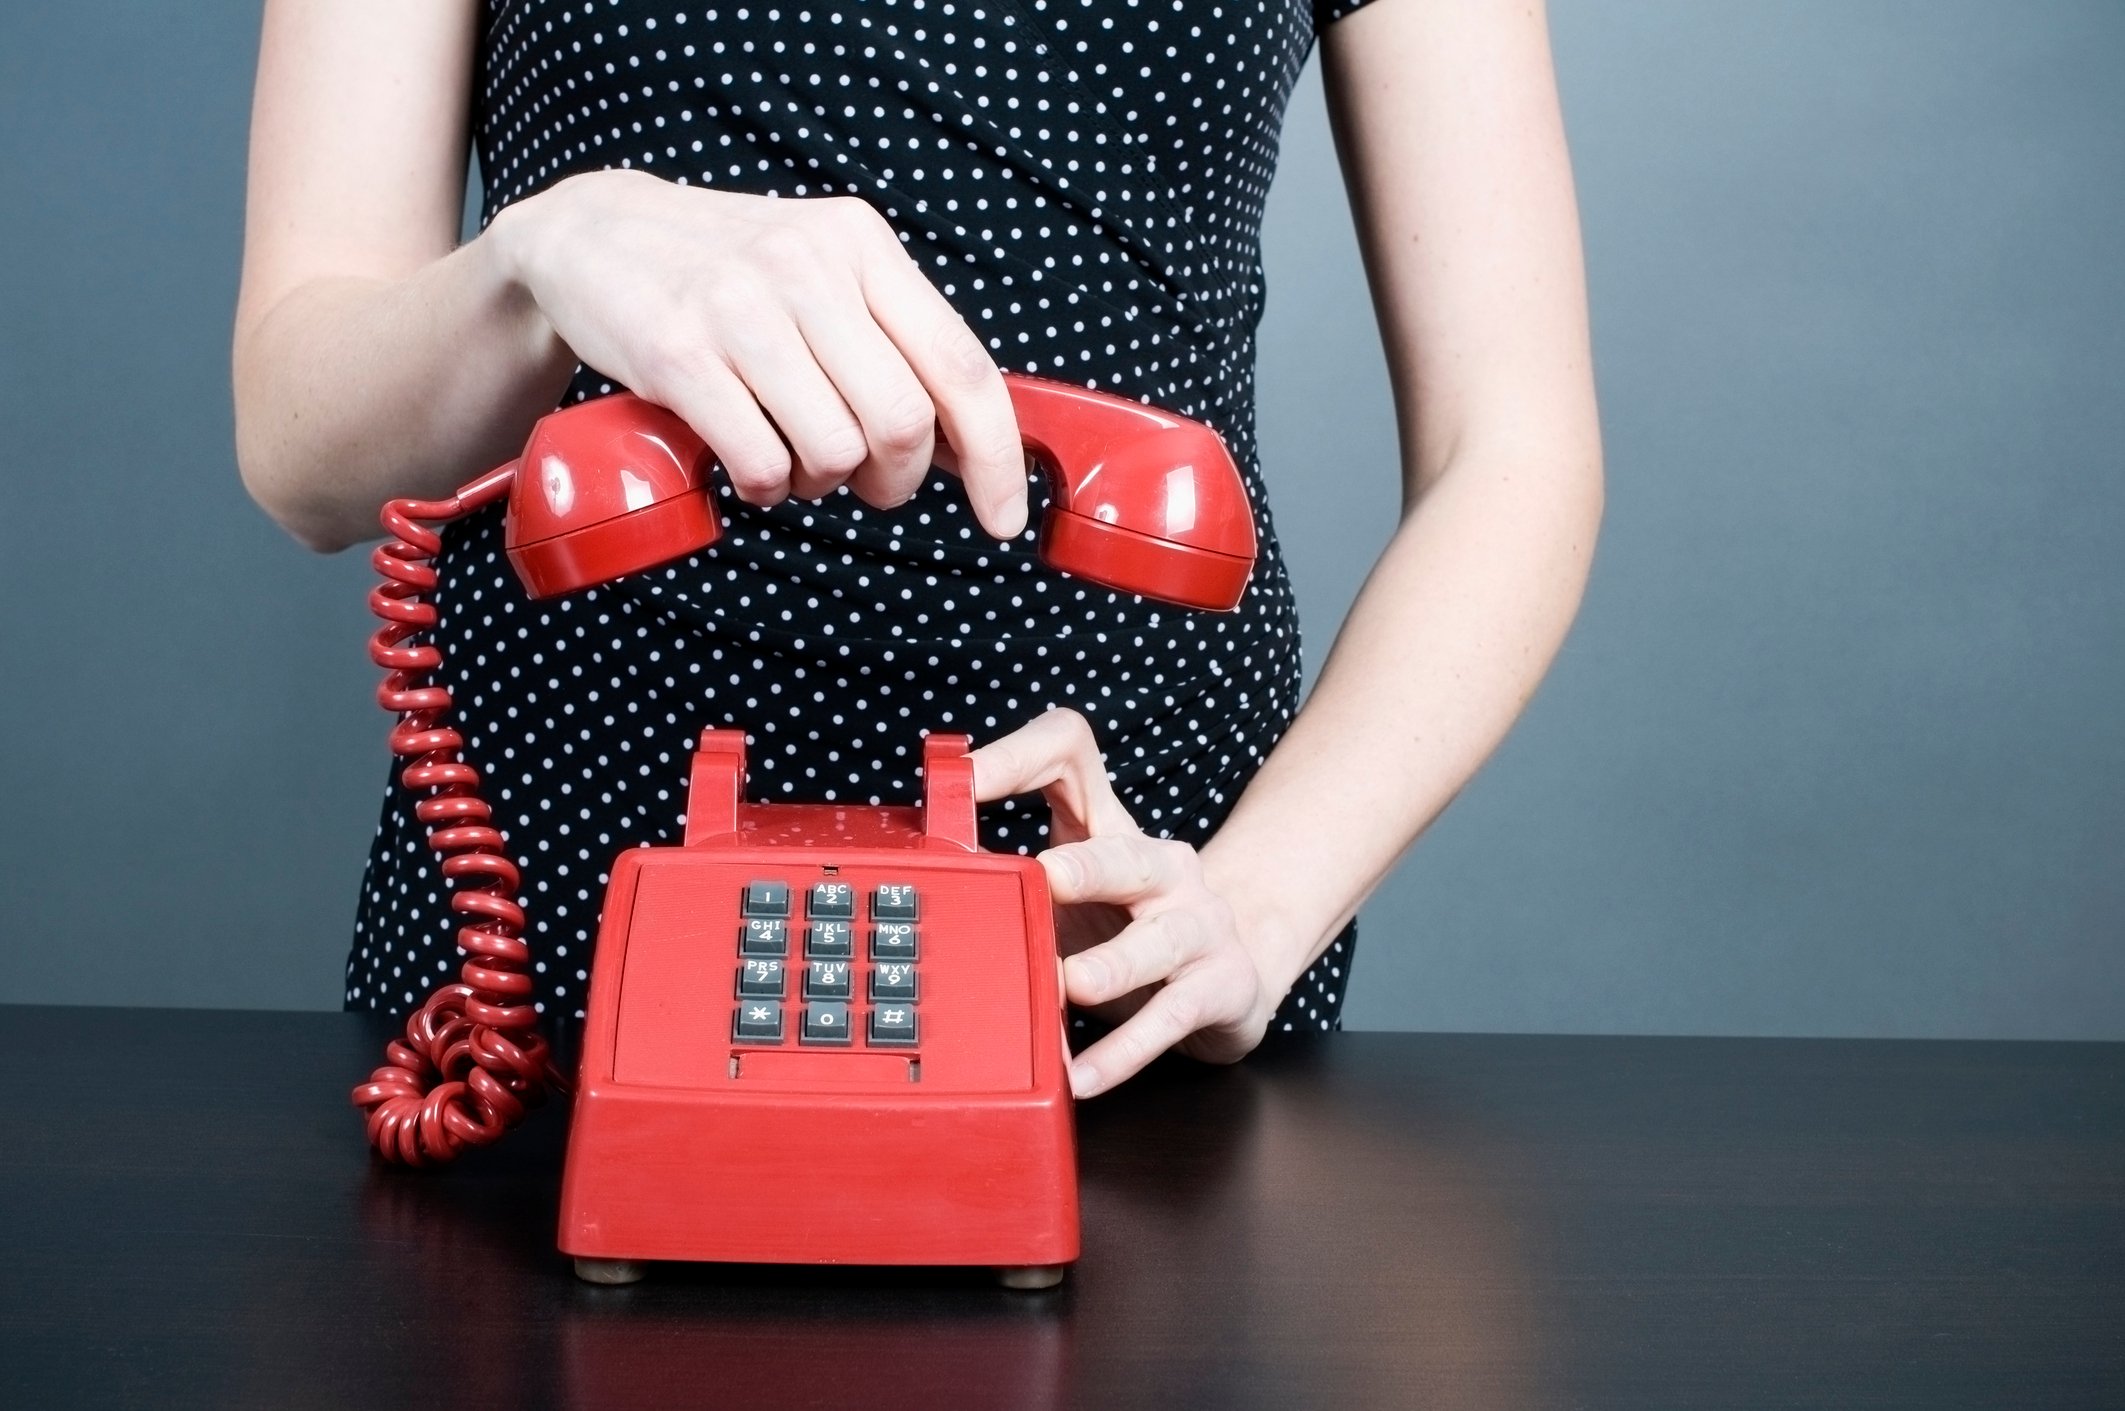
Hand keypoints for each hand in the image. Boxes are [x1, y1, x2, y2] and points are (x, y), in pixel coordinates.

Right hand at [489, 169, 1027, 536]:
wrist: (592, 234)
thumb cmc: (727, 274)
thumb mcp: (822, 272)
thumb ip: (894, 341)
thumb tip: (972, 446)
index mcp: (863, 247)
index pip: (962, 367)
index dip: (997, 457)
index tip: (1003, 517)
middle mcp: (809, 267)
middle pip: (902, 422)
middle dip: (895, 480)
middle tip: (865, 482)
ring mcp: (740, 308)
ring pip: (834, 450)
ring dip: (822, 484)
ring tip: (791, 458)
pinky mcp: (678, 353)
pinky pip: (761, 462)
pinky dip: (766, 489)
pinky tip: (749, 465)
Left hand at [970, 709, 1279, 1097]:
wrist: (1234, 975)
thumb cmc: (1132, 929)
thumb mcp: (1074, 892)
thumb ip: (1015, 876)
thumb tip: (927, 867)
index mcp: (1115, 828)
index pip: (1071, 755)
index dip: (1018, 757)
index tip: (965, 779)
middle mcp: (1165, 866)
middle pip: (1128, 852)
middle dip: (1087, 867)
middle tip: (1046, 880)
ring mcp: (1201, 924)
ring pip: (1159, 941)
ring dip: (1112, 965)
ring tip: (1072, 986)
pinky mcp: (1223, 985)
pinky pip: (1170, 1018)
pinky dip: (1124, 1051)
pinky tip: (1085, 1074)